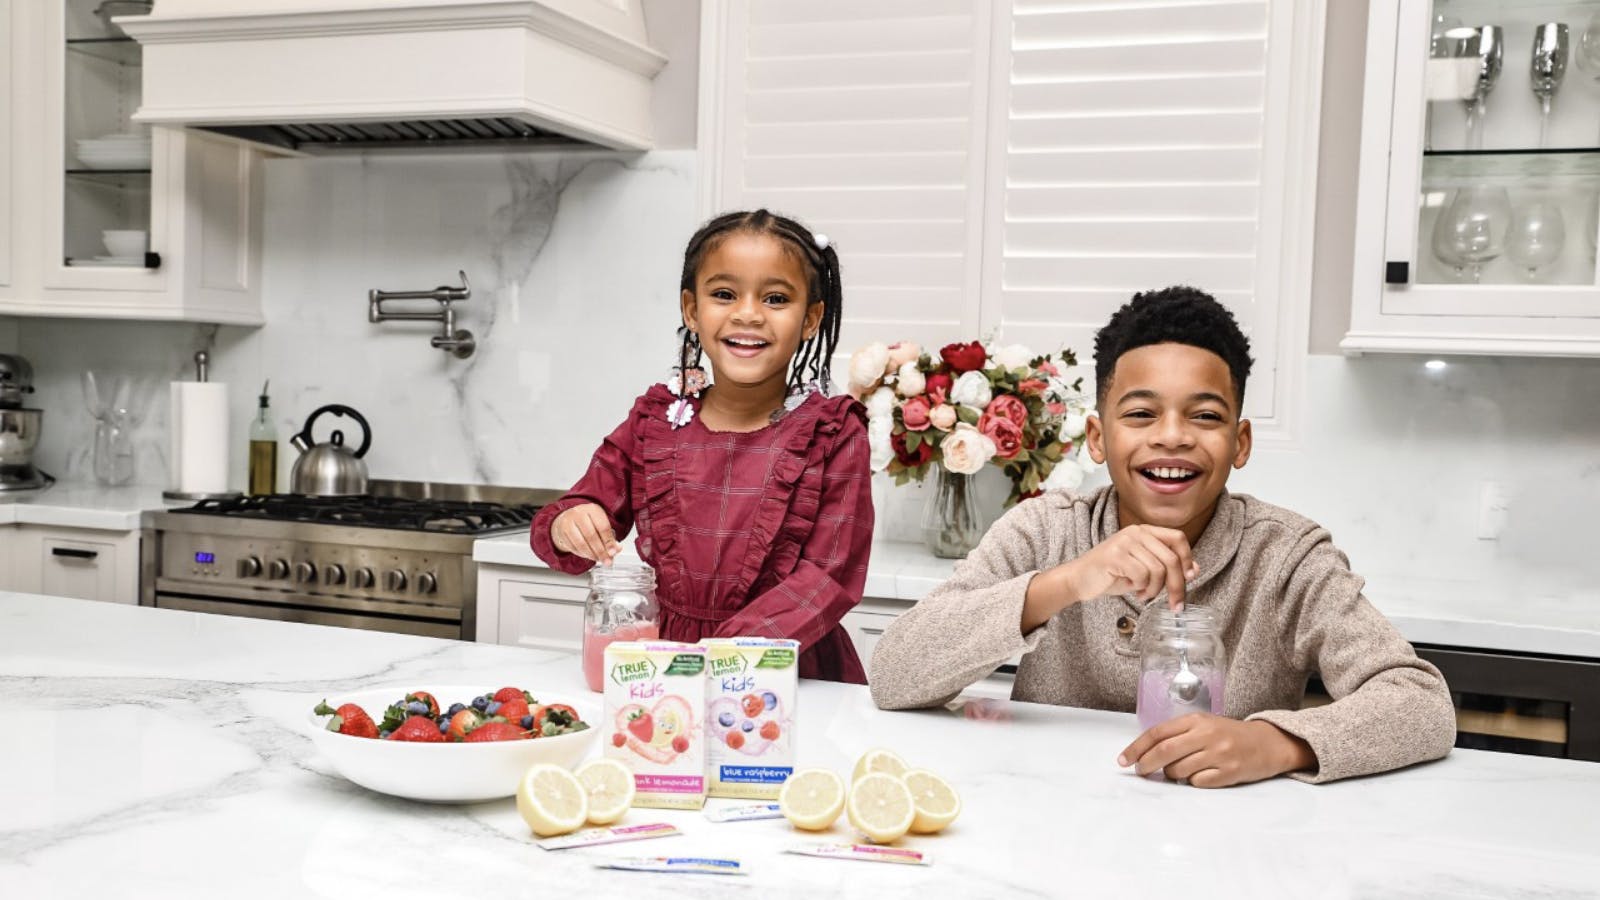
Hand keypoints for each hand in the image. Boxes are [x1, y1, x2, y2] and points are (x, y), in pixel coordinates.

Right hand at [550, 503, 620, 564]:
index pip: (603, 527)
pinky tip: (589, 555)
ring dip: (591, 555)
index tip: (613, 552)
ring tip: (598, 559)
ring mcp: (568, 522)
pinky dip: (582, 554)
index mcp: (593, 509)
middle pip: (591, 536)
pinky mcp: (561, 532)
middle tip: (607, 560)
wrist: (568, 517)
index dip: (608, 542)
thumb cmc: (588, 521)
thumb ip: (610, 537)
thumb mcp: (601, 524)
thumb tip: (617, 549)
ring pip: (581, 543)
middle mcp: (579, 514)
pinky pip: (573, 547)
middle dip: (600, 551)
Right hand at [1066, 524, 1196, 609]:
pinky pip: (1141, 575)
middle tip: (1175, 603)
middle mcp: (1136, 532)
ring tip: (1144, 594)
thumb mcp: (1144, 570)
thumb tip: (1193, 570)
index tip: (1188, 578)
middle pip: (1171, 559)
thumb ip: (1166, 567)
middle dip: (1176, 585)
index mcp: (1144, 531)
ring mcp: (1125, 542)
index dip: (1187, 559)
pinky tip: (1133, 589)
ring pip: (1158, 570)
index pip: (1177, 538)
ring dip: (1154, 589)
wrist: (1079, 579)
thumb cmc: (1111, 575)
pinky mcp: (1115, 556)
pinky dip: (1141, 588)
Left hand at [1117, 714, 1315, 787]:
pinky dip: (1193, 782)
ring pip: (1179, 770)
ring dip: (1172, 775)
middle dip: (1146, 764)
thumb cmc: (1229, 735)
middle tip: (1140, 772)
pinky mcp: (1229, 772)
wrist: (1268, 743)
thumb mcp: (1204, 725)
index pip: (1158, 733)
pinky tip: (1201, 776)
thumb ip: (1178, 735)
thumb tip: (1146, 754)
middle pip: (1165, 751)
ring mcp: (1219, 754)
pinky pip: (1198, 783)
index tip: (1123, 760)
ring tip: (1181, 771)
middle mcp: (1207, 735)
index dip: (1136, 747)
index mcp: (1196, 720)